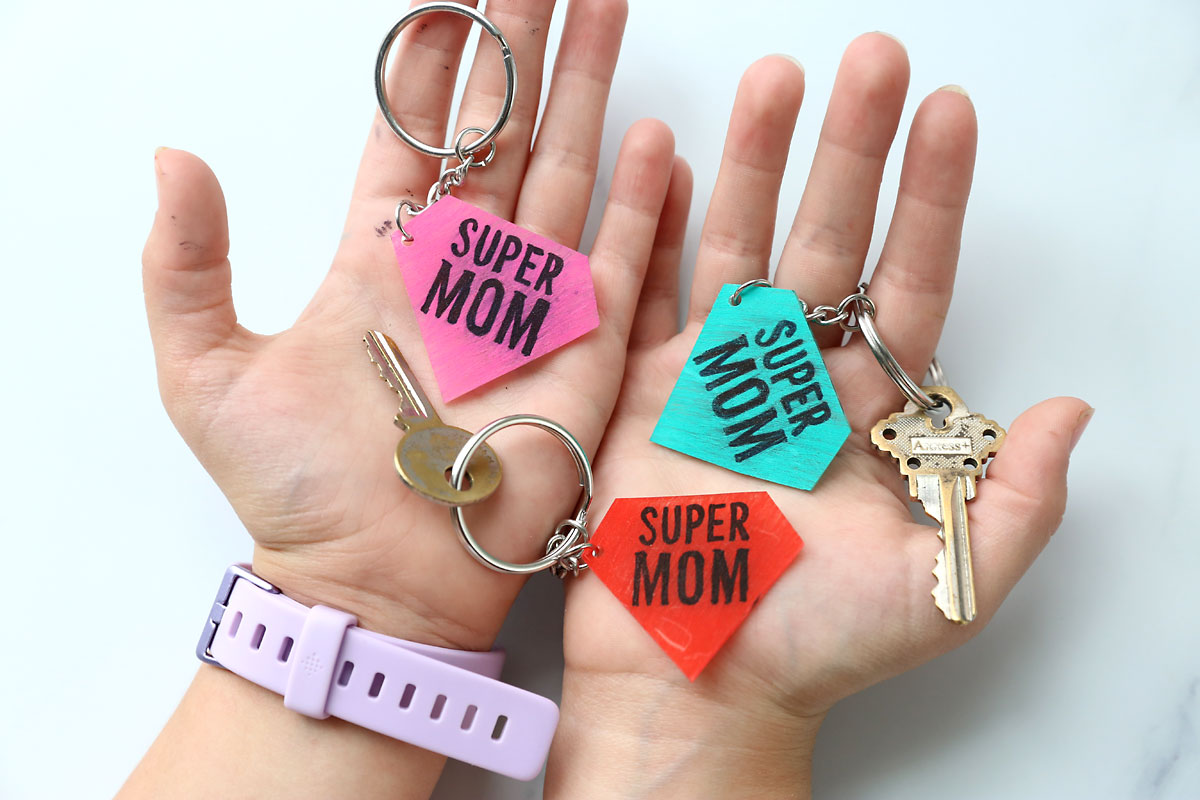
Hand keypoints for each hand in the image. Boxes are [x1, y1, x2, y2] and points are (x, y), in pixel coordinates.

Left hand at [142, 0, 679, 650]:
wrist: (377, 586)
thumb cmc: (296, 493)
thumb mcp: (208, 374)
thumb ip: (189, 264)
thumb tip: (171, 156)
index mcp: (383, 259)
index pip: (419, 133)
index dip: (439, 61)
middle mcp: (465, 271)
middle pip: (505, 134)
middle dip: (531, 47)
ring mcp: (531, 309)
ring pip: (569, 175)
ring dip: (592, 93)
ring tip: (612, 8)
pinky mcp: (586, 358)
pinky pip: (622, 266)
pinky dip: (642, 206)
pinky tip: (659, 141)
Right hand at [547, 36, 1091, 797]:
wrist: (692, 684)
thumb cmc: (813, 647)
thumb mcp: (941, 590)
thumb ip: (1012, 502)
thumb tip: (1070, 411)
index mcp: (865, 412)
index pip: (908, 282)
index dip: (930, 200)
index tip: (949, 113)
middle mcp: (792, 379)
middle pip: (827, 241)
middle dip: (851, 149)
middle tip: (872, 57)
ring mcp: (712, 378)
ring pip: (738, 246)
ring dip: (755, 160)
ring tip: (775, 76)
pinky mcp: (641, 392)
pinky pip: (648, 291)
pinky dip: (655, 223)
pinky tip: (669, 154)